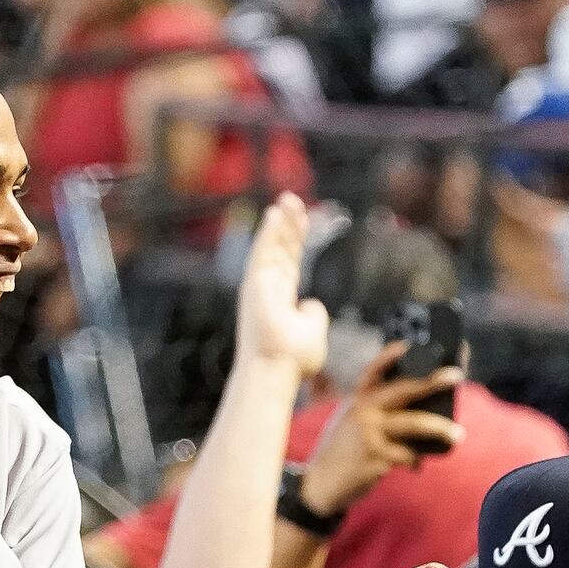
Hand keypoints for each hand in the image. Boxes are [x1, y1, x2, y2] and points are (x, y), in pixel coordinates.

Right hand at [235, 191, 327, 374]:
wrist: (276, 368)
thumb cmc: (293, 358)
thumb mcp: (314, 331)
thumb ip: (313, 314)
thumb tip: (310, 304)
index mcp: (280, 299)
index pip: (289, 262)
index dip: (296, 240)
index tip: (304, 221)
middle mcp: (267, 289)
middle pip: (280, 249)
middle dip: (288, 225)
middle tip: (294, 201)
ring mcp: (259, 285)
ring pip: (272, 245)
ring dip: (281, 221)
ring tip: (289, 199)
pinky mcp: (254, 283)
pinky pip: (263, 250)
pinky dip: (269, 231)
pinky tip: (275, 212)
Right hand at [297, 341, 464, 516]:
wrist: (320, 483)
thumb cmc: (342, 450)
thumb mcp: (351, 423)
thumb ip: (374, 412)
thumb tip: (421, 409)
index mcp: (358, 400)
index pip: (373, 371)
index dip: (390, 356)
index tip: (409, 345)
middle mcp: (363, 411)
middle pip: (403, 390)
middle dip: (432, 380)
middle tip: (456, 375)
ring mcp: (370, 433)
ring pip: (414, 424)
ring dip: (440, 429)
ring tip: (458, 435)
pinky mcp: (376, 456)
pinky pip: (408, 455)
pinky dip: (415, 461)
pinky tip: (416, 466)